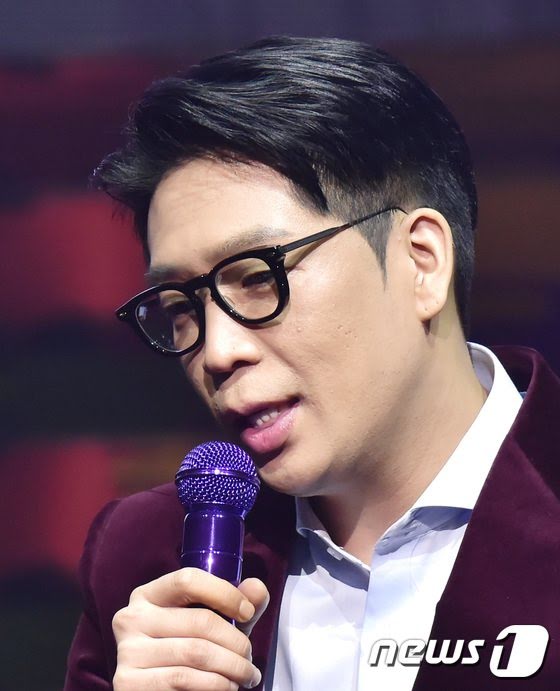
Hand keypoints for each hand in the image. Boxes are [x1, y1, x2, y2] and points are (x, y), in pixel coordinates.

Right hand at [112, 568, 268, 689]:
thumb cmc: (186, 652)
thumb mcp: (210, 623)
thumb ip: (233, 603)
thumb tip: (257, 588)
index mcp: (148, 594)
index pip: (187, 579)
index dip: (223, 593)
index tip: (247, 612)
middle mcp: (131, 617)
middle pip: (199, 621)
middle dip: (236, 641)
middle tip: (250, 656)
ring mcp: (127, 651)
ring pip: (195, 653)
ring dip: (232, 667)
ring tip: (247, 675)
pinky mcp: (128, 683)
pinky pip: (183, 679)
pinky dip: (215, 685)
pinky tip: (228, 686)